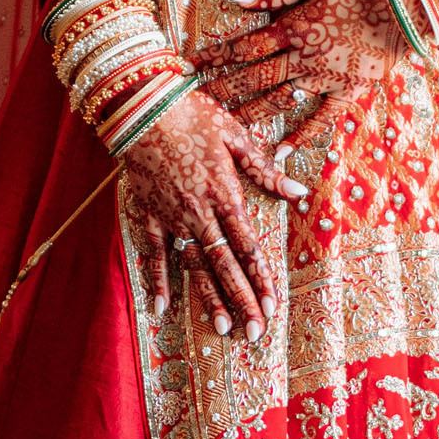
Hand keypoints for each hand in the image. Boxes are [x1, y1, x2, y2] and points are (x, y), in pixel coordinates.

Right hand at [122, 88, 304, 335]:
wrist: (140, 105)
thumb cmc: (192, 114)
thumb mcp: (236, 136)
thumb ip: (265, 171)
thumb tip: (299, 193)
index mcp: (224, 194)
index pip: (248, 248)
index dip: (262, 279)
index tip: (273, 306)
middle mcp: (198, 213)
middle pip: (224, 266)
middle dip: (242, 301)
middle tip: (254, 333)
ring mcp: (171, 217)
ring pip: (192, 266)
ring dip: (207, 298)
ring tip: (222, 327)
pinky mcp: (147, 213)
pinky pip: (154, 253)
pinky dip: (157, 279)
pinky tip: (162, 307)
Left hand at [197, 0, 406, 129]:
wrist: (407, 0)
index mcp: (293, 27)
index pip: (243, 46)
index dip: (214, 56)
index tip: (190, 66)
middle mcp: (303, 57)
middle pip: (253, 78)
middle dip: (222, 90)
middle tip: (197, 104)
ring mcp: (325, 78)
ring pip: (279, 101)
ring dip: (250, 114)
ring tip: (226, 127)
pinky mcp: (348, 91)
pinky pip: (320, 119)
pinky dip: (300, 137)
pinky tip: (280, 152)